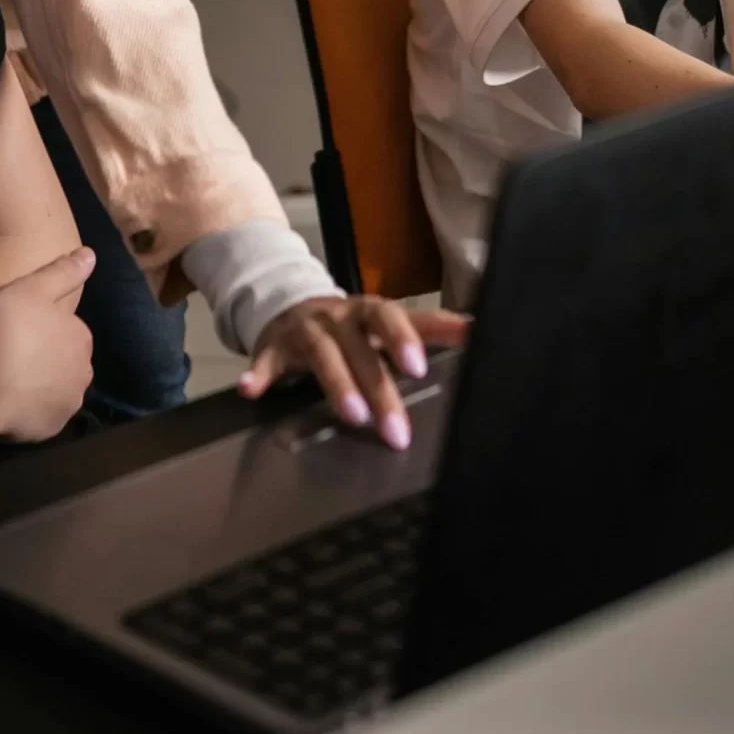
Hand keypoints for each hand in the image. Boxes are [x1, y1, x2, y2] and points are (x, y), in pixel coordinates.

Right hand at [0, 244, 95, 443]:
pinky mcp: (49, 431)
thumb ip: (64, 271)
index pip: (71, 332)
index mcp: (82, 339)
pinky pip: (41, 416)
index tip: (21, 329)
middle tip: (14, 353)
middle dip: (48, 359)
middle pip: (67, 363)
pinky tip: (7, 400)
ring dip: (41, 386)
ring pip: (56, 391)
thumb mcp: (32, 287)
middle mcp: (84, 374)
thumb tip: (92, 255)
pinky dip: (29, 410)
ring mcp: (67, 406)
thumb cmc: (5, 327)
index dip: (45, 330)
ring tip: (8, 379)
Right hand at [239, 297, 466, 450]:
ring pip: (322, 355)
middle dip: (380, 389)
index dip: (404, 340)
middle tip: (395, 428)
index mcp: (370, 313)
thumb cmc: (351, 325)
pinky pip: (265, 360)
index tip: (419, 366)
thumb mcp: (388, 322)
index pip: (393, 319)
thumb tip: (480, 331)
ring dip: (337, 384)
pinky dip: (260, 375)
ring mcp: (305, 330)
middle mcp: (339, 318)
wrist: (291, 305)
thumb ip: (429, 328)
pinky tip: (252, 389)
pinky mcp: (274, 345)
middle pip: (361, 350)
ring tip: (351, 414)